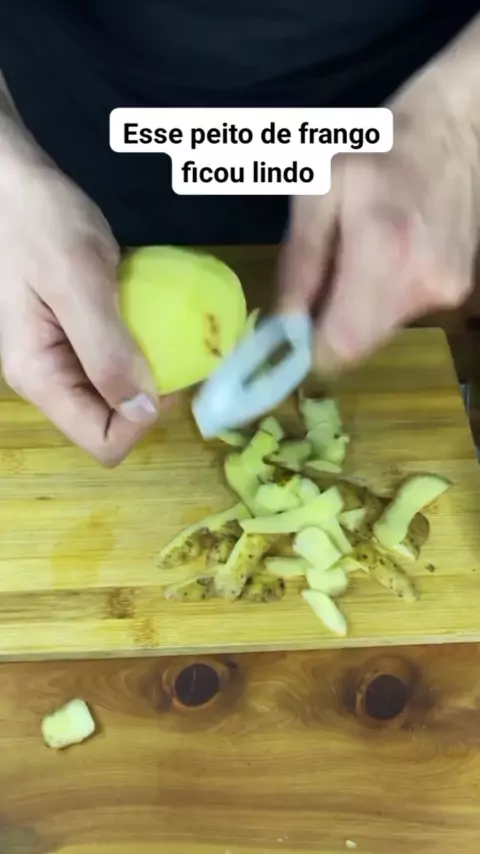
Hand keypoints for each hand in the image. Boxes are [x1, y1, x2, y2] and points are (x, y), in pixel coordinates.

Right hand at [0, 156, 163, 465]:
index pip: (103, 442)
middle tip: (177, 352)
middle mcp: (52, 380)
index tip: (171, 377)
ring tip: (171, 335)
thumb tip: (143, 411)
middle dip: (152, 399)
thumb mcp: (79, 283)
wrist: (20, 185)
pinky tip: (156, 322)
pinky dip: (146, 351)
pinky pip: (121, 364)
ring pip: (120, 397)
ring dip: (153, 375)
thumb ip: (107, 350)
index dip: (143, 423)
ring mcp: (66, 361)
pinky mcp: (81, 340)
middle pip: (113, 424)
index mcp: (42, 377)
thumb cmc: (43, 225)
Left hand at [277, 72, 479, 373]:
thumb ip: (299, 261)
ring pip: (378, 333)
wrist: (460, 128)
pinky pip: (401, 314)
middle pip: (358, 347)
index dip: (308, 352)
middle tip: (318, 285)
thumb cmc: (378, 151)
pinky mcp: (458, 291)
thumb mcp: (319, 189)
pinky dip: (380, 297)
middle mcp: (420, 286)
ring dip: (355, 309)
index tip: (288, 335)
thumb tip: (283, 324)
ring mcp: (445, 292)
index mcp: (382, 255)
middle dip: (328, 328)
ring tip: (357, 254)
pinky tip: (385, 254)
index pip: (340, 349)